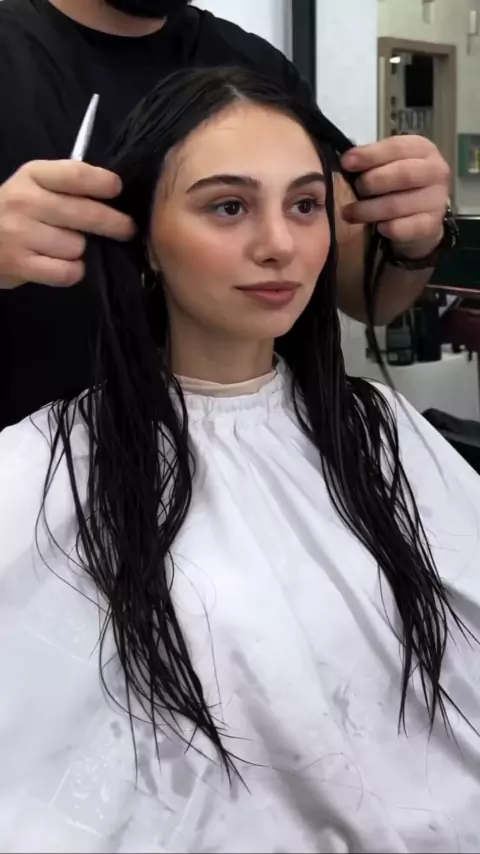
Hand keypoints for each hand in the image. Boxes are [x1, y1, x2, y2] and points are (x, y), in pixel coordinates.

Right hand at [0, 160, 134, 288]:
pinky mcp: (20, 265)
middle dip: (114, 223)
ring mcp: (21, 234)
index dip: (102, 182)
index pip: (75, 175)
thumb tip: (114, 194)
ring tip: (65, 247)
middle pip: (85, 213)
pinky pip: (68, 271)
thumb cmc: (14, 212)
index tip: (118, 190)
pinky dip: (72, 271)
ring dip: (80, 250)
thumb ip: (66, 185)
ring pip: (78, 246)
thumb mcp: (32, 185)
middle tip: (126, 229)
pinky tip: (63, 266)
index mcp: (32, 176)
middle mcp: (25, 201)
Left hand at [341, 136, 449, 259]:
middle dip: (371, 182)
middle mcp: (436, 171)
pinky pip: (404, 228)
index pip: (397, 147)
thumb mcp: (388, 165)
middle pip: (401, 174)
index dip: (369, 155)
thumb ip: (371, 160)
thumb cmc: (399, 186)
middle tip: (355, 190)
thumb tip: (346, 161)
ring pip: (397, 204)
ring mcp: (437, 199)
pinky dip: (387, 228)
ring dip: (368, 210)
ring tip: (350, 213)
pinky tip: (378, 228)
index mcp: (423, 149)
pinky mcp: (432, 224)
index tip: (346, 162)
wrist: (420, 219)